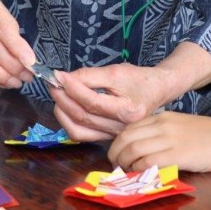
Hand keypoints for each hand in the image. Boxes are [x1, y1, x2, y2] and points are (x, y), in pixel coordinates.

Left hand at [50, 64, 169, 141]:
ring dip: (62, 112)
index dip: (73, 88)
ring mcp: (113, 136)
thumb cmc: (139, 79)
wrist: (157, 90)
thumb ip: (91, 76)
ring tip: (58, 95)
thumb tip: (64, 79)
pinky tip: (65, 108)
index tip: (58, 75)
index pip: (92, 102)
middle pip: (83, 117)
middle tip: (54, 83)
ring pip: (79, 131)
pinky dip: (69, 122)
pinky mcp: (106, 138)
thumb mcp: (117, 71)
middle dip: (63, 99)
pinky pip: (82, 135)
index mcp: (127, 111)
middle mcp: (121, 129)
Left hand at [108, 112, 210, 172]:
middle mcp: (163, 125)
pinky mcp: (178, 155)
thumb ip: (161, 131)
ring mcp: (170, 139)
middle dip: (115, 153)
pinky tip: (139, 174)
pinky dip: (138, 169)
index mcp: (163, 117)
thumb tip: (140, 145)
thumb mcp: (180, 125)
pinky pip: (148, 161)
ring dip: (124, 163)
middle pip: (126, 138)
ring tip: (126, 172)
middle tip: (116, 165)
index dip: (118, 142)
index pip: (129, 127)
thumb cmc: (208, 136)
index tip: (117, 154)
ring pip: (134, 150)